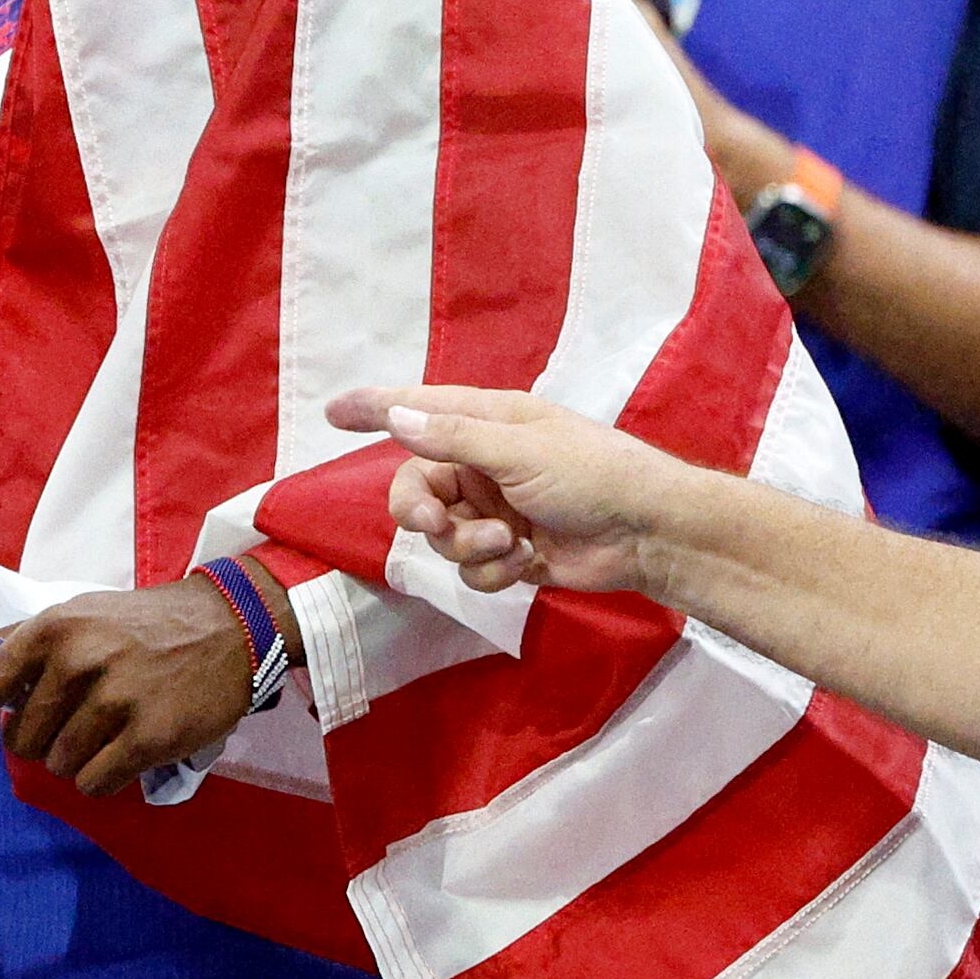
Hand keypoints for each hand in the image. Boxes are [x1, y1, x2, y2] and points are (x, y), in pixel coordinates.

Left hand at [0, 575, 259, 796]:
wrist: (229, 625)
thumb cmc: (141, 625)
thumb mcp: (75, 614)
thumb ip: (20, 643)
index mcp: (48, 630)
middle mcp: (75, 661)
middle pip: (23, 742)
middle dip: (44, 741)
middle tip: (81, 716)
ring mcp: (114, 698)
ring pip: (60, 767)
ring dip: (79, 759)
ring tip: (113, 726)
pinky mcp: (150, 736)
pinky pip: (95, 784)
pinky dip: (105, 777)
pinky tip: (130, 748)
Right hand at [325, 385, 679, 597]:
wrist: (647, 534)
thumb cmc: (592, 473)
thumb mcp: (518, 449)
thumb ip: (452, 437)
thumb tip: (396, 415)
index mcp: (488, 424)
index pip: (418, 411)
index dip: (375, 409)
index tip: (331, 413)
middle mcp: (484, 466)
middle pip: (414, 487)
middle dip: (419, 510)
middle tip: (432, 522)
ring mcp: (495, 512)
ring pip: (440, 536)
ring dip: (468, 544)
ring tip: (507, 543)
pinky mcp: (508, 554)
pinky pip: (469, 569)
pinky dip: (492, 569)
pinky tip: (527, 561)